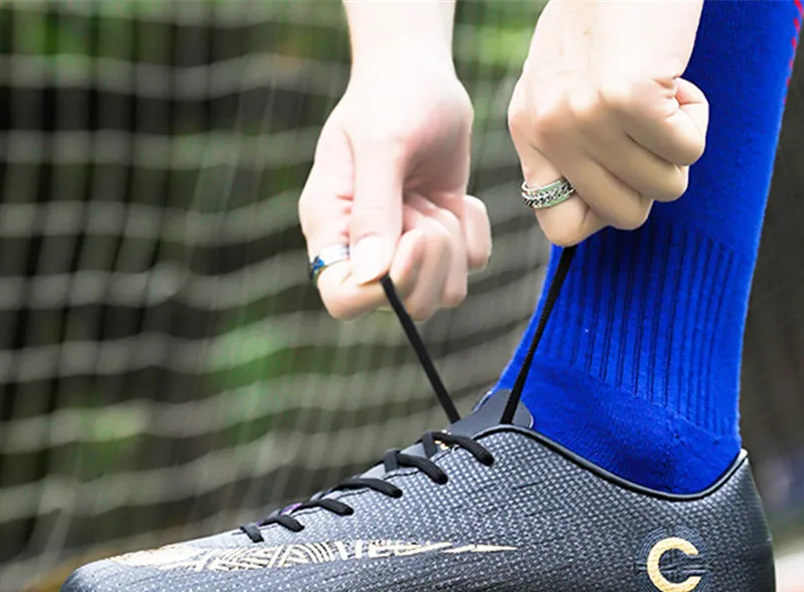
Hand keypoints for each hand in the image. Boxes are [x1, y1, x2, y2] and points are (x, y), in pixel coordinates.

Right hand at [299, 54, 490, 319]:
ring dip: (452, 244)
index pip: (342, 298)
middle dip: (430, 257)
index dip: (381, 290)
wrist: (423, 76)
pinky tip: (453, 196)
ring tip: (434, 197)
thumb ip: (375, 209)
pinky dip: (472, 230)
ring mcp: (405, 251)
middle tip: (424, 205)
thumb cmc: (392, 99)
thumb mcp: (381, 145)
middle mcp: (363, 251)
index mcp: (330, 228)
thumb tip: (373, 276)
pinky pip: (471, 264)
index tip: (411, 241)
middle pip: (407, 304)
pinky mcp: (442, 244)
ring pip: (444, 292)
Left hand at [508, 0, 709, 246]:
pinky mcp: (629, 99)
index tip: (621, 173)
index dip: (604, 211)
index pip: (561, 228)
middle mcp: (550, 131)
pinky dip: (697, 118)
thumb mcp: (566, 87)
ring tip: (661, 93)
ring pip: (663, 186)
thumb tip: (600, 206)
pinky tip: (676, 79)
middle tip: (651, 130)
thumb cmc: (607, 17)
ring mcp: (586, 118)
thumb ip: (571, 143)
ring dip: (678, 144)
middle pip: (623, 216)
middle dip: (653, 179)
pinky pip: (686, 150)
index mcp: (529, 132)